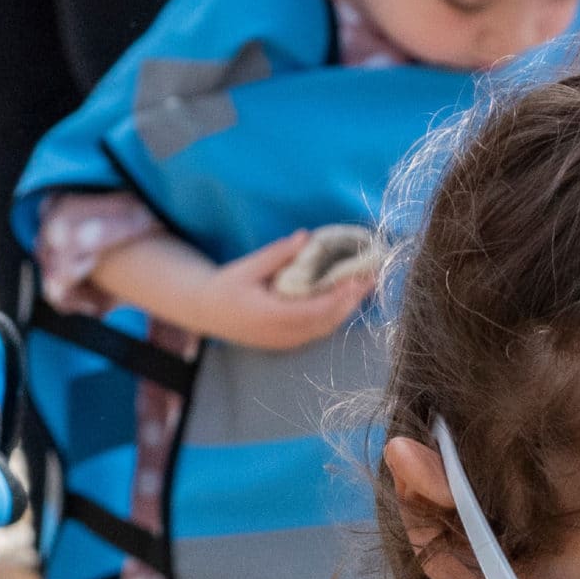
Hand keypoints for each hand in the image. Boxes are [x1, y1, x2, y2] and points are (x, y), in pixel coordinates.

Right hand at [187, 231, 375, 349]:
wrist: (206, 313)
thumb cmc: (225, 286)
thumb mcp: (247, 267)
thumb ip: (277, 254)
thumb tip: (306, 236)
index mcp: (270, 316)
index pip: (315, 310)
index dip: (340, 297)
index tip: (359, 279)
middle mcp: (282, 335)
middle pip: (327, 322)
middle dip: (352, 301)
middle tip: (373, 278)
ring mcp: (287, 342)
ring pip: (326, 329)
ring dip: (347, 309)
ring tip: (366, 286)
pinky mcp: (289, 342)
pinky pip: (319, 330)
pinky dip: (336, 314)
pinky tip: (348, 298)